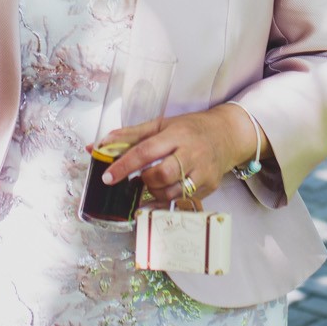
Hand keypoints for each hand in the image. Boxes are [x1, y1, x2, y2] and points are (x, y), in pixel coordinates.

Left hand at [101, 106, 240, 207]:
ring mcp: (203, 172)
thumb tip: (99, 145)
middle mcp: (192, 153)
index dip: (124, 165)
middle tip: (142, 176)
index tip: (108, 177)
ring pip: (172, 193)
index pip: (145, 151)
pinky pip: (183, 201)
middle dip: (145, 180)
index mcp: (176, 134)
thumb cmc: (190, 129)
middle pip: (162, 174)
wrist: (227, 135)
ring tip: (155, 182)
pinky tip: (166, 190)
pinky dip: (168, 199)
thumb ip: (130, 135)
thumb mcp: (161, 124)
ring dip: (156, 192)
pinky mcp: (210, 186)